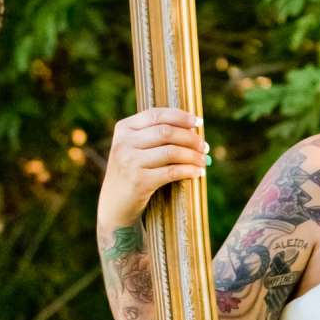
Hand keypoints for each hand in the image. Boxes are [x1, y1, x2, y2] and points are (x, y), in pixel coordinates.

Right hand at [97, 108, 208, 232]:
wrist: (114, 205)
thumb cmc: (131, 173)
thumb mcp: (133, 149)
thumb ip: (153, 136)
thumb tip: (192, 129)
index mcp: (123, 129)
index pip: (156, 115)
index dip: (180, 117)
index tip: (198, 122)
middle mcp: (124, 143)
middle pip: (166, 132)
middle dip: (190, 138)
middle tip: (204, 146)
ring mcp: (130, 162)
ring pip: (171, 152)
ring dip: (193, 156)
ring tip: (203, 161)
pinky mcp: (139, 181)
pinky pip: (172, 172)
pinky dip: (189, 171)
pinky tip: (198, 173)